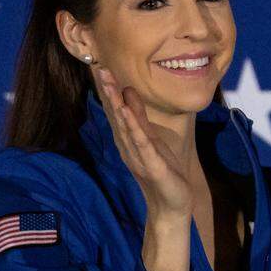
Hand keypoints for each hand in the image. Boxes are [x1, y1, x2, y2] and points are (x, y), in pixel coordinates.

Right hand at [95, 68, 192, 217]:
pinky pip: (142, 144)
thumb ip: (140, 116)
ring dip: (118, 105)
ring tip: (111, 84)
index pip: (116, 110)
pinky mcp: (152, 165)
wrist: (171, 205)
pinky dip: (134, 128)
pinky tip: (127, 113)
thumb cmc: (162, 170)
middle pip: (116, 115)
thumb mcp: (150, 138)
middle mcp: (128, 146)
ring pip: (126, 126)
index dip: (109, 89)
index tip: (100, 66)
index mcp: (128, 139)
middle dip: (109, 91)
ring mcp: (138, 155)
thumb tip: (129, 92)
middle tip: (99, 67)